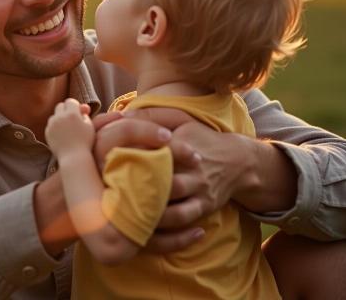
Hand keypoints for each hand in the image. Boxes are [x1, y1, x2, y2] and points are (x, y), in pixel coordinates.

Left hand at [45, 98, 94, 157]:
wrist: (74, 158)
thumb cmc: (85, 142)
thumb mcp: (90, 126)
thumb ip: (85, 114)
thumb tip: (82, 108)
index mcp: (72, 113)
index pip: (70, 101)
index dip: (75, 106)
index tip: (79, 113)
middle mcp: (60, 117)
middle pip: (60, 106)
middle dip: (66, 109)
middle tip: (72, 118)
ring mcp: (52, 125)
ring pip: (54, 115)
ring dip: (59, 118)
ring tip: (67, 127)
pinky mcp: (47, 132)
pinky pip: (50, 125)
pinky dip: (55, 126)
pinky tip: (61, 134)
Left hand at [103, 107, 253, 253]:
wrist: (238, 160)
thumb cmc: (200, 137)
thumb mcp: (181, 119)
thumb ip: (153, 115)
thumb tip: (122, 115)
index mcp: (181, 145)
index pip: (156, 153)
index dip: (132, 159)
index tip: (107, 164)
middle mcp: (192, 170)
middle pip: (165, 185)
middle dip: (140, 194)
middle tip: (112, 197)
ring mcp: (199, 191)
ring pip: (173, 211)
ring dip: (150, 217)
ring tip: (126, 218)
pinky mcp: (204, 207)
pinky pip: (184, 223)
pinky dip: (167, 230)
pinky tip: (146, 229)